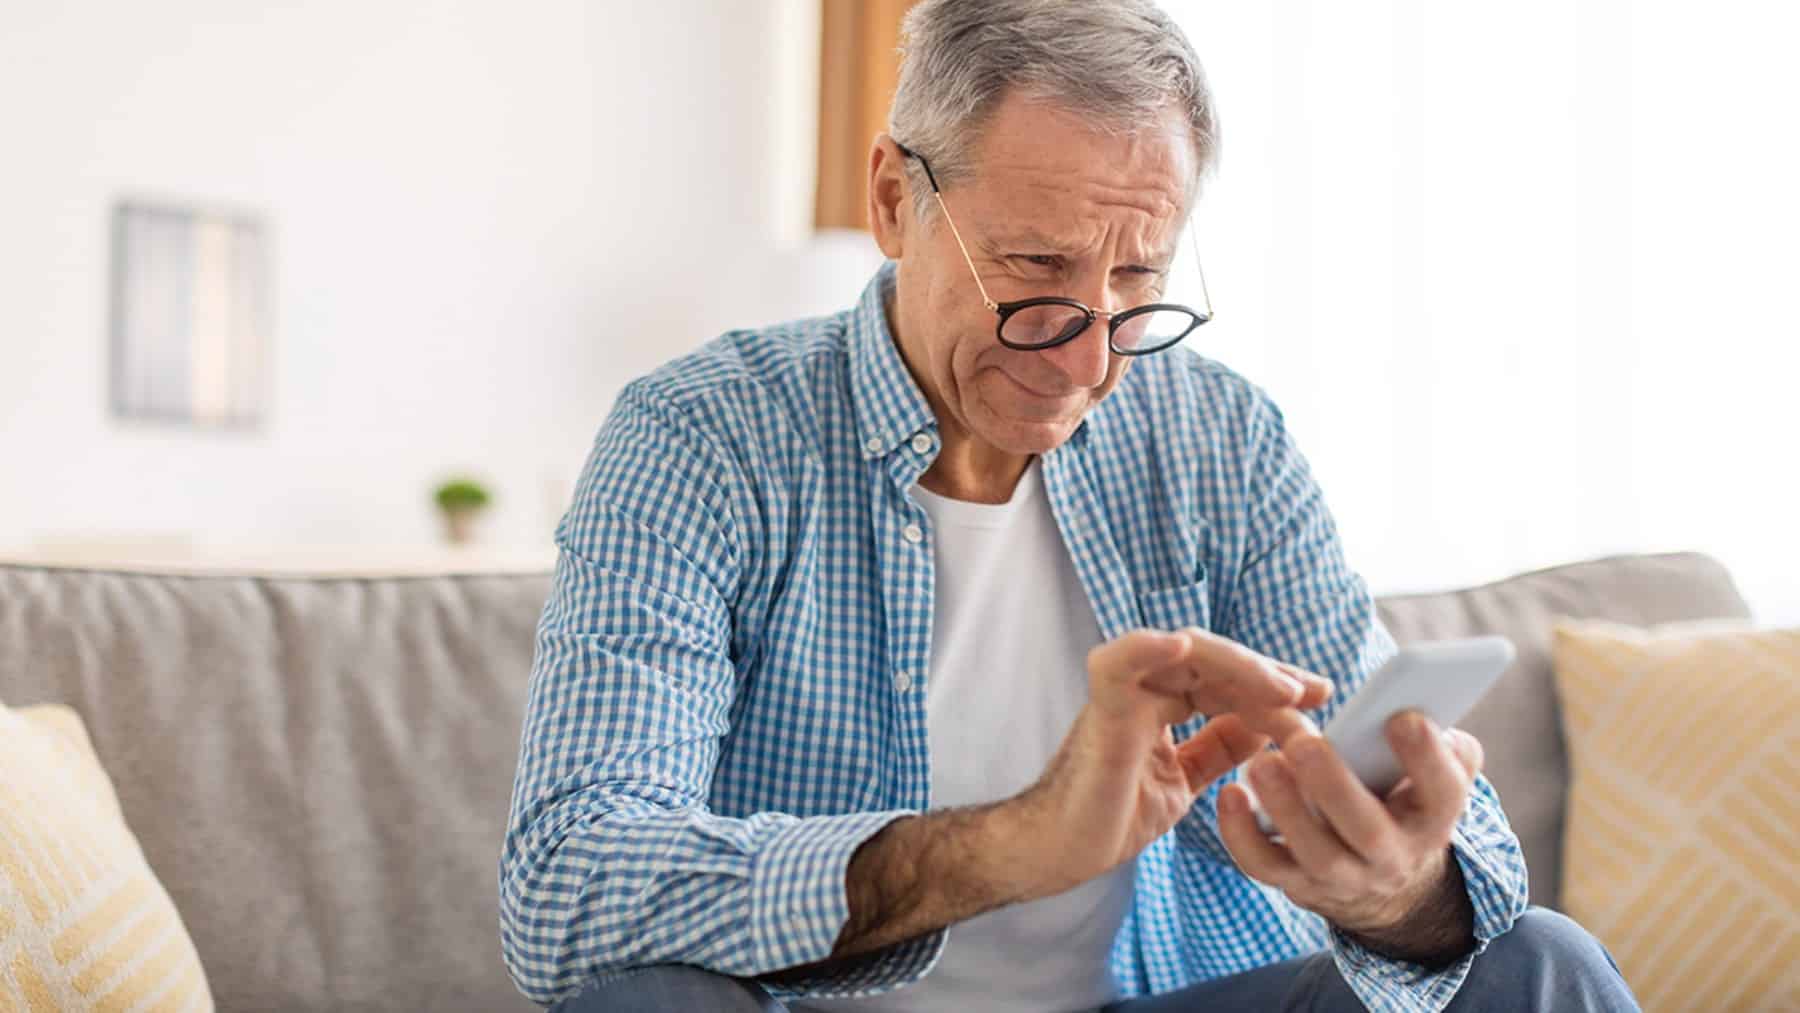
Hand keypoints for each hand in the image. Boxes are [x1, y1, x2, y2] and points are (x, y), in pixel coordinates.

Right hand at [1017, 627, 1333, 896]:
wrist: (1063, 851)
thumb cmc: (1113, 815)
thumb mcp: (1187, 778)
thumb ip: (1221, 746)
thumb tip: (1269, 723)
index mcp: (1161, 701)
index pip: (1224, 676)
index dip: (1271, 682)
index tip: (1318, 696)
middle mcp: (1142, 688)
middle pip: (1212, 658)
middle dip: (1266, 671)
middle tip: (1311, 691)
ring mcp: (1121, 693)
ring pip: (1184, 652)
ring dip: (1238, 665)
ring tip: (1282, 689)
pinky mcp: (1101, 710)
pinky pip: (1119, 664)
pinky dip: (1146, 648)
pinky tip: (1181, 647)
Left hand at [1216, 710, 1484, 936]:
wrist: (1381, 880)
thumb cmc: (1400, 799)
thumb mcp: (1430, 774)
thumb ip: (1435, 740)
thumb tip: (1418, 702)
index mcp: (1432, 817)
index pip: (1443, 792)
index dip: (1426, 756)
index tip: (1401, 716)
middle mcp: (1391, 855)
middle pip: (1368, 830)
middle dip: (1335, 784)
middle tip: (1303, 742)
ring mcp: (1343, 875)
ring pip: (1315, 851)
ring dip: (1286, 807)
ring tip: (1261, 764)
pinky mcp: (1298, 882)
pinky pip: (1266, 865)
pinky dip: (1242, 835)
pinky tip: (1230, 795)